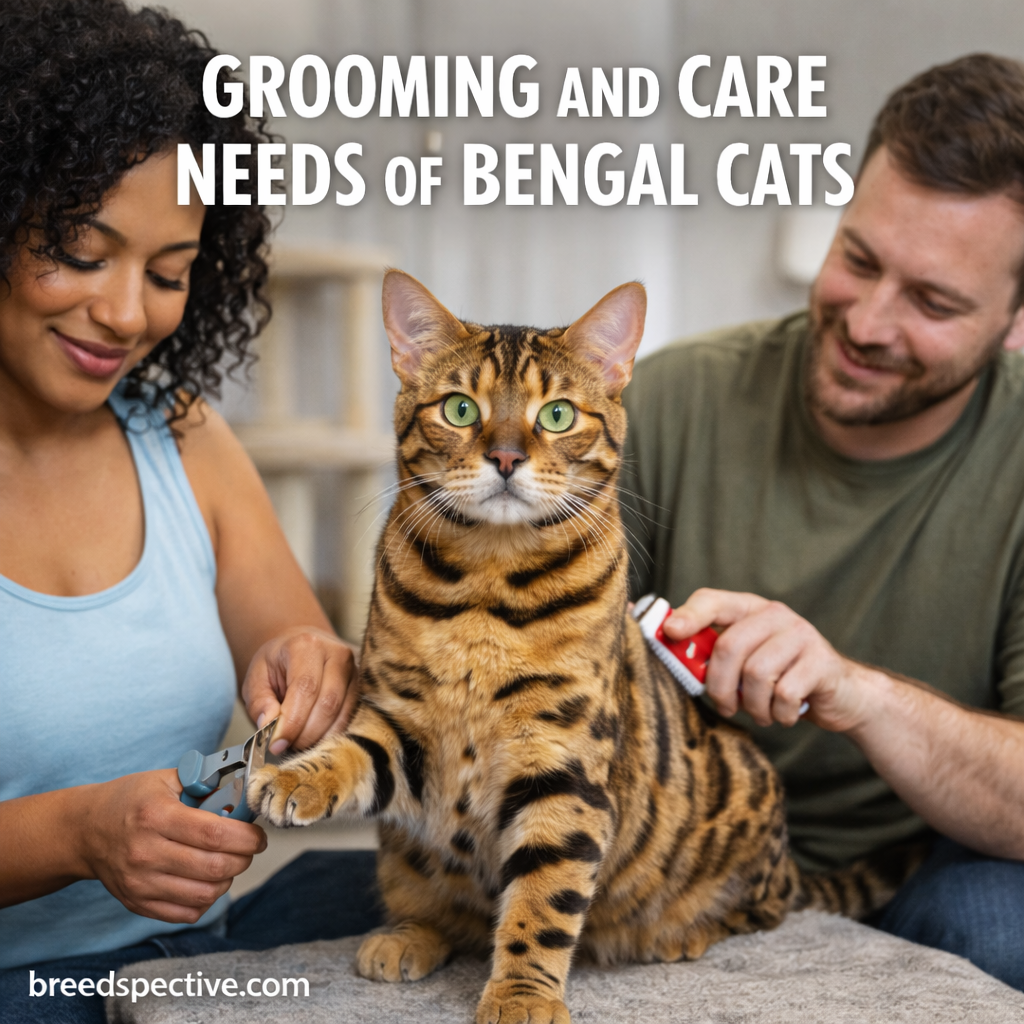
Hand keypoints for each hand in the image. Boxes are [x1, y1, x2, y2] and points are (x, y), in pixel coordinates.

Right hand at [77, 770, 265, 923]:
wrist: (86, 830)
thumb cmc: (130, 800)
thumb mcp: (165, 778)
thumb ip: (205, 782)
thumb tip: (243, 791)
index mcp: (156, 816)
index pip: (214, 835)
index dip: (246, 838)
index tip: (258, 836)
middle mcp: (146, 852)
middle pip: (214, 867)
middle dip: (243, 859)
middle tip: (248, 848)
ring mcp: (140, 883)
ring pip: (204, 894)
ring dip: (227, 879)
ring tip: (228, 863)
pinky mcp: (137, 903)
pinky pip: (187, 913)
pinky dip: (206, 900)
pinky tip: (207, 880)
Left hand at [241, 627, 358, 753]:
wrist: (300, 646)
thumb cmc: (277, 663)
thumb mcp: (256, 678)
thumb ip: (259, 703)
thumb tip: (268, 727)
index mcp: (307, 645)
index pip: (306, 688)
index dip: (293, 721)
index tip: (277, 743)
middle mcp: (337, 654)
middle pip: (328, 703)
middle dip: (306, 733)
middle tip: (286, 745)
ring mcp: (354, 670)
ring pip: (342, 713)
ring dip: (319, 736)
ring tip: (298, 741)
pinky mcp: (361, 686)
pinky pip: (350, 717)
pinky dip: (331, 734)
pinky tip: (314, 737)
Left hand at [665, 588, 874, 729]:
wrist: (841, 695)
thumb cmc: (780, 678)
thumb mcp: (745, 662)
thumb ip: (713, 654)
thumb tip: (671, 649)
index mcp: (750, 609)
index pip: (712, 600)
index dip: (688, 615)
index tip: (670, 633)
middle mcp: (775, 615)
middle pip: (729, 646)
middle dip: (720, 686)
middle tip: (725, 706)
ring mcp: (801, 635)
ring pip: (756, 674)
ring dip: (753, 706)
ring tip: (761, 713)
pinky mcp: (822, 662)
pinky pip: (784, 694)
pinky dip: (778, 714)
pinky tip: (784, 715)